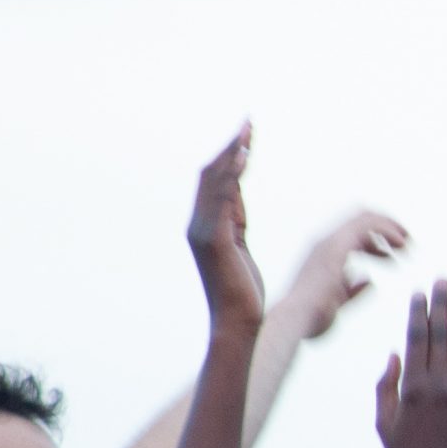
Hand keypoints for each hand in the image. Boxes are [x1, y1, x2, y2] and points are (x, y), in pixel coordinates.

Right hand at [185, 125, 265, 334]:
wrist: (236, 324)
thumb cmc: (242, 294)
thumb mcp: (240, 247)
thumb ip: (235, 220)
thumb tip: (237, 194)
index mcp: (205, 226)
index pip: (215, 182)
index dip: (230, 156)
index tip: (246, 134)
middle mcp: (198, 224)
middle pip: (210, 175)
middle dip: (230, 147)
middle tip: (248, 122)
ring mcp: (202, 231)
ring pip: (214, 182)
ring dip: (231, 154)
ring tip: (248, 131)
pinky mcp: (213, 239)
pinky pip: (221, 199)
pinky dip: (232, 175)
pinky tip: (245, 157)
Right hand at [277, 208, 408, 340]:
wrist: (293, 321)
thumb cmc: (310, 319)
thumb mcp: (338, 302)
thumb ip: (353, 290)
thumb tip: (370, 281)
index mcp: (323, 253)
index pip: (354, 232)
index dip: (377, 239)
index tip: (396, 253)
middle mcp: (324, 242)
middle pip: (359, 218)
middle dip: (386, 225)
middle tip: (407, 241)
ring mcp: (329, 242)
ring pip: (365, 217)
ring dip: (390, 226)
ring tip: (408, 242)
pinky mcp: (336, 246)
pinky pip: (367, 225)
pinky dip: (387, 230)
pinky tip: (400, 245)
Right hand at [377, 282, 446, 447]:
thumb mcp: (383, 423)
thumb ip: (385, 386)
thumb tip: (395, 353)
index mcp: (412, 387)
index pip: (416, 338)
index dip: (419, 312)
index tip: (421, 292)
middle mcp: (439, 385)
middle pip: (440, 334)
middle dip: (441, 304)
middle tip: (443, 280)